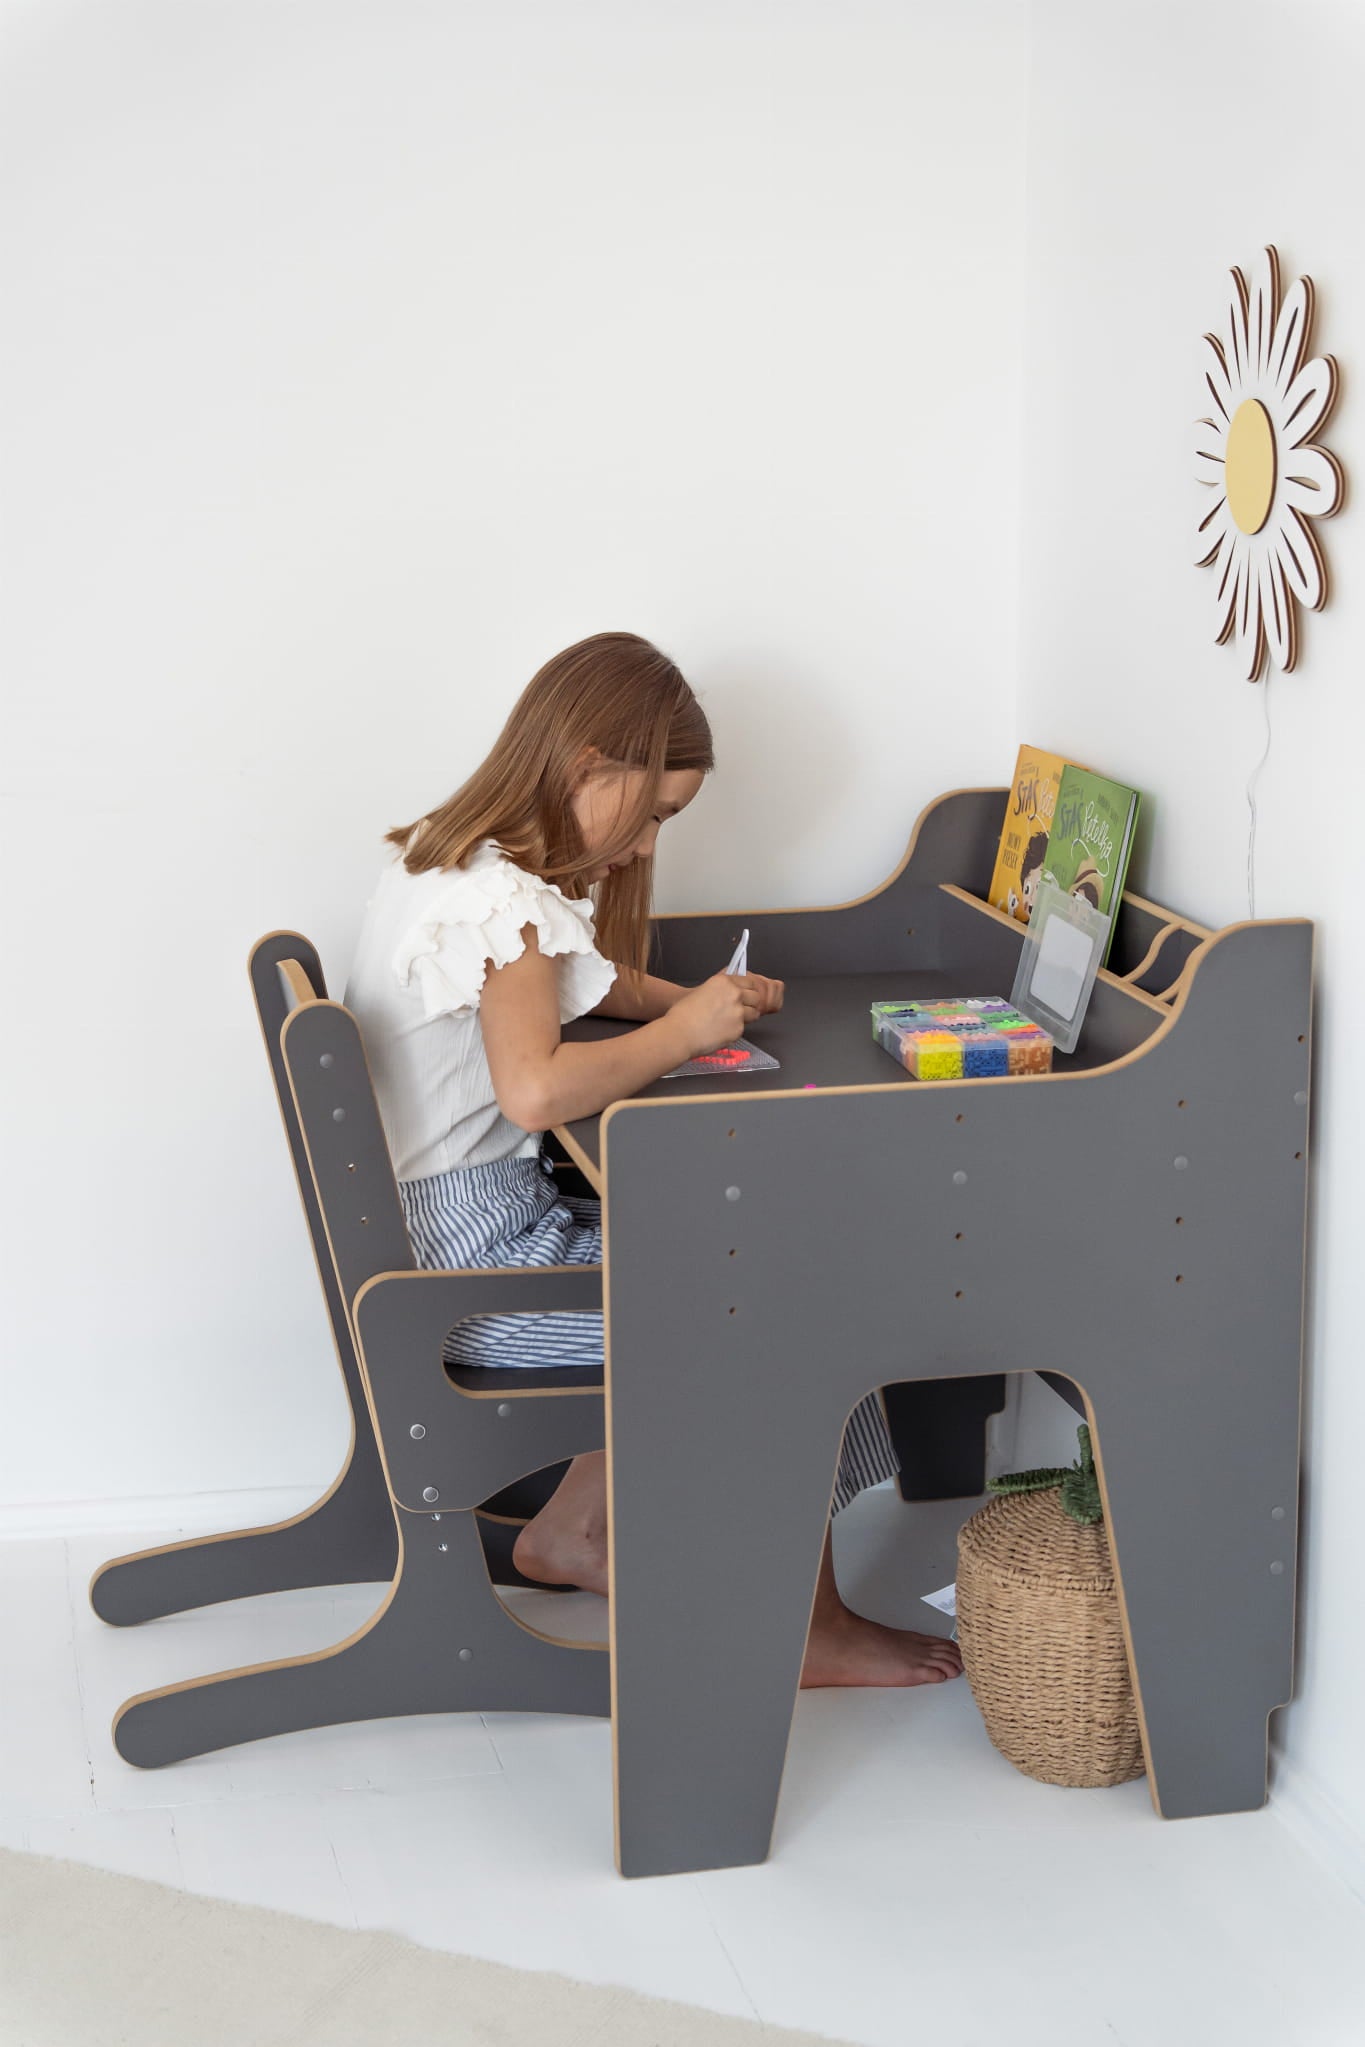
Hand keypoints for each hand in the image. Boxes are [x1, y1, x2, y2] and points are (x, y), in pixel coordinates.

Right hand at [667, 971, 782, 1060]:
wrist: (679, 1033)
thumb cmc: (683, 1015)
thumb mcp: (702, 990)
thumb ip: (721, 989)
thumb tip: (731, 990)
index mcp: (724, 982)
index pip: (749, 981)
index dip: (747, 989)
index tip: (746, 993)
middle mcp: (734, 994)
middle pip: (756, 996)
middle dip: (751, 1002)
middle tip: (742, 1008)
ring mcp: (738, 1012)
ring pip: (755, 1013)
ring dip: (748, 1016)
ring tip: (733, 1021)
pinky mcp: (739, 1028)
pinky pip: (744, 1028)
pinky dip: (736, 1029)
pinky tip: (723, 1030)